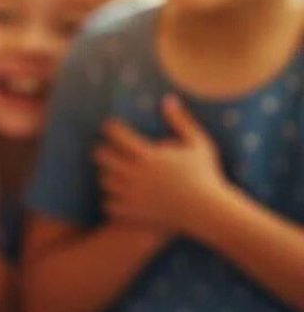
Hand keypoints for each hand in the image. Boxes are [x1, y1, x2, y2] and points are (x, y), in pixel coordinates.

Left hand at [95, 95, 229, 235]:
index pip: (116, 134)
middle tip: (108, 149)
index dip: (111, 127)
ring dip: (107, 173)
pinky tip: (120, 193)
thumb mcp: (198, 144)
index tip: (113, 127)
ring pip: (103, 179)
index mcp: (149, 156)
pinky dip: (111, 197)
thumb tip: (167, 99)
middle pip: (101, 155)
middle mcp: (135, 174)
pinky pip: (107, 202)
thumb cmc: (206, 175)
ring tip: (114, 170)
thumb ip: (181, 121)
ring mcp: (131, 194)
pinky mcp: (131, 212)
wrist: (208, 211)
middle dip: (103, 150)